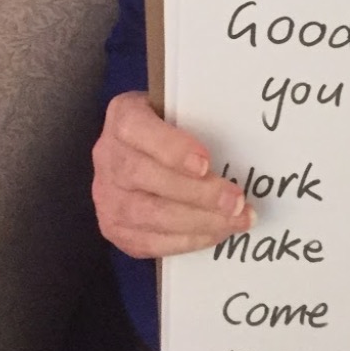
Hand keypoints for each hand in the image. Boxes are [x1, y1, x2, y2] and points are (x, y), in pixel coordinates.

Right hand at [92, 90, 254, 258]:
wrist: (138, 153)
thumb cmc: (169, 127)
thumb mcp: (179, 108)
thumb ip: (198, 118)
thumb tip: (243, 141)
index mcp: (123, 116)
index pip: (136, 129)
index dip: (170, 148)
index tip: (204, 162)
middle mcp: (108, 156)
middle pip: (144, 177)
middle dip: (197, 193)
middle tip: (236, 201)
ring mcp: (106, 196)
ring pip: (147, 214)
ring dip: (198, 221)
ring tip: (235, 220)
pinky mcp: (114, 229)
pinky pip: (148, 242)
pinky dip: (186, 241)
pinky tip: (215, 234)